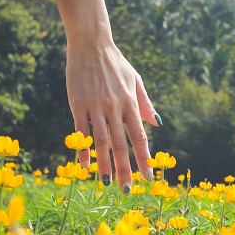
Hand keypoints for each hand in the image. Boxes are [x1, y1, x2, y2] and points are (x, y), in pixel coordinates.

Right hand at [65, 41, 159, 192]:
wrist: (91, 44)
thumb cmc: (116, 63)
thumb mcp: (135, 80)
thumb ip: (144, 103)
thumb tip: (157, 123)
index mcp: (130, 104)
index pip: (139, 137)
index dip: (144, 159)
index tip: (147, 177)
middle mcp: (114, 108)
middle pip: (121, 145)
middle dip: (125, 169)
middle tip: (126, 190)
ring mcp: (95, 107)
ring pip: (101, 141)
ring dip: (104, 164)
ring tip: (107, 183)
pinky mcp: (78, 105)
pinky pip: (81, 131)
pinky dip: (83, 148)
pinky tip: (85, 165)